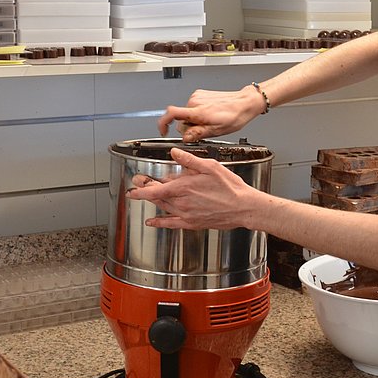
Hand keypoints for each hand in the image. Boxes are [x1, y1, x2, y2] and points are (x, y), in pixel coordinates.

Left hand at [126, 148, 256, 229]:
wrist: (243, 207)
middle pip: (156, 197)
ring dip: (151, 202)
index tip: (134, 184)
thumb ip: (189, 160)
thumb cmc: (231, 187)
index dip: (141, 187)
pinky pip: (171, 224)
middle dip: (144, 189)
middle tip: (137, 183)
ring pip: (162, 208)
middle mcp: (182, 202)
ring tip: (144, 195)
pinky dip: (159, 222)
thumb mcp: (210, 167)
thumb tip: (174, 153)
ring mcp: (186, 214)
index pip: (155, 188)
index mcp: (185, 187)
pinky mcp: (192, 223)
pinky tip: (152, 221)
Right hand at [156, 86, 265, 141]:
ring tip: (210, 122)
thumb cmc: (234, 116)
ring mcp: (197, 96)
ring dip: (194, 120)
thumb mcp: (216, 131)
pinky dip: (198, 113)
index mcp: (198, 112)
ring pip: (187, 113)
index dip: (163, 123)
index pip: (171, 114)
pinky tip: (210, 115)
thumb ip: (198, 134)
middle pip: (181, 118)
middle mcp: (194, 101)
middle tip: (203, 130)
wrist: (244, 102)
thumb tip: (185, 137)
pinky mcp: (200, 94)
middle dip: (188, 127)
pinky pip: (193, 107)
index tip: (163, 131)